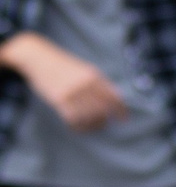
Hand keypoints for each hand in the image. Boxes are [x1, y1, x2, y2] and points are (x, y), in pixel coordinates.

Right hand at [0, 33, 127, 130]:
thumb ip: (101, 82)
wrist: (40, 59)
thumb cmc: (65, 66)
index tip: (124, 119)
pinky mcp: (59, 100)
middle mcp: (85, 85)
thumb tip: (118, 98)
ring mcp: (72, 92)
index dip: (121, 110)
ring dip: (93, 125)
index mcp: (94, 76)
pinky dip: (78, 126)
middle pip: (102, 109)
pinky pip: (72, 118)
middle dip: (106, 119)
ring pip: (88, 116)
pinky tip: (79, 127)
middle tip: (105, 123)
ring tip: (93, 126)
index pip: (113, 97)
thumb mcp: (86, 69)